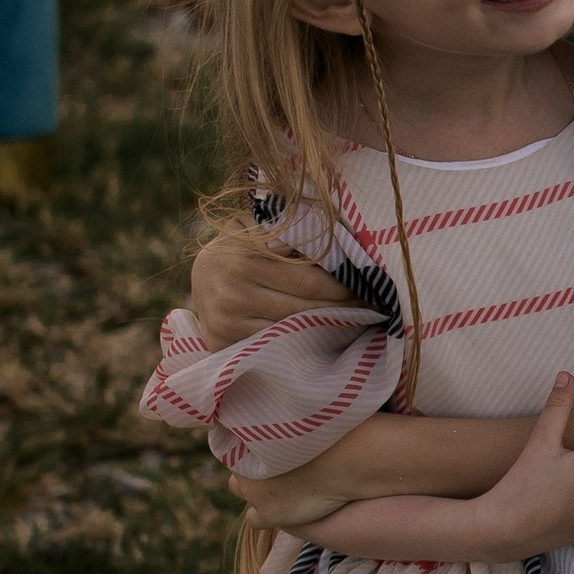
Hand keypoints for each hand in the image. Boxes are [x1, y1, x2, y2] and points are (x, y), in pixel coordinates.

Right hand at [190, 226, 362, 345]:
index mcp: (246, 259)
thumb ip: (288, 231)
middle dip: (343, 308)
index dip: (344, 286)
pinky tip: (325, 337)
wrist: (200, 273)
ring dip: (328, 328)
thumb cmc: (241, 244)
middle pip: (305, 309)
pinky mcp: (224, 344)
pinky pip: (274, 347)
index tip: (368, 287)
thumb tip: (335, 241)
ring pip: (293, 332)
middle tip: (373, 306)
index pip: (310, 280)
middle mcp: (234, 294)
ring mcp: (228, 323)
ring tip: (357, 321)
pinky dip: (302, 343)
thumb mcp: (259, 227)